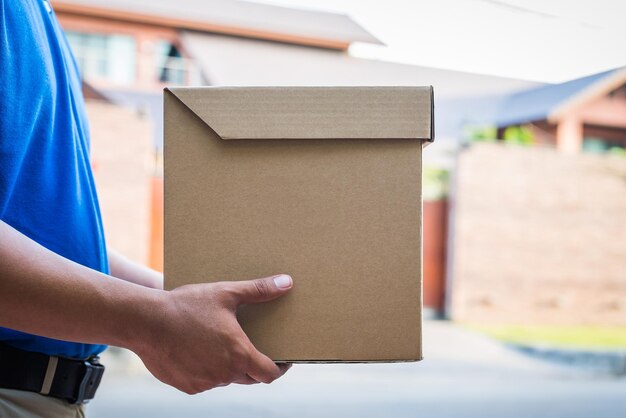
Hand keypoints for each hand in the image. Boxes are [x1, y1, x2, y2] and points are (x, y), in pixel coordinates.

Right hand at [132, 274, 292, 393]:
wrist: (145, 321)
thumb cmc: (187, 305)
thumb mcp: (226, 293)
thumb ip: (258, 290)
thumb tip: (287, 282)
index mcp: (239, 354)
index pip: (270, 374)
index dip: (280, 368)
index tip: (283, 359)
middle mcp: (224, 374)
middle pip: (250, 377)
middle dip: (254, 365)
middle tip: (252, 346)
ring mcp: (205, 382)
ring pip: (226, 378)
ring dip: (228, 366)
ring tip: (222, 343)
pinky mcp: (187, 386)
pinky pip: (205, 381)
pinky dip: (207, 369)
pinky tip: (199, 350)